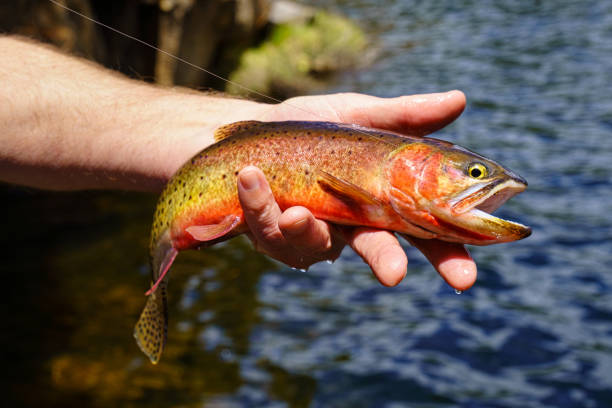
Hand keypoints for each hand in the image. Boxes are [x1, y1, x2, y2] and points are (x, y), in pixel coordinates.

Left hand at [237, 91, 476, 290]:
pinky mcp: (276, 236)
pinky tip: (250, 178)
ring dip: (305, 230)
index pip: (426, 233)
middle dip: (386, 262)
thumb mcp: (358, 114)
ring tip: (293, 210)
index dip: (447, 256)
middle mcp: (354, 224)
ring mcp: (316, 232)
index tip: (466, 278)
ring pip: (316, 245)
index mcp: (385, 200)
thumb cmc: (315, 128)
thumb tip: (460, 99)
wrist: (256, 133)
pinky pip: (271, 232)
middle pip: (379, 250)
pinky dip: (260, 207)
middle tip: (395, 275)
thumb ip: (403, 115)